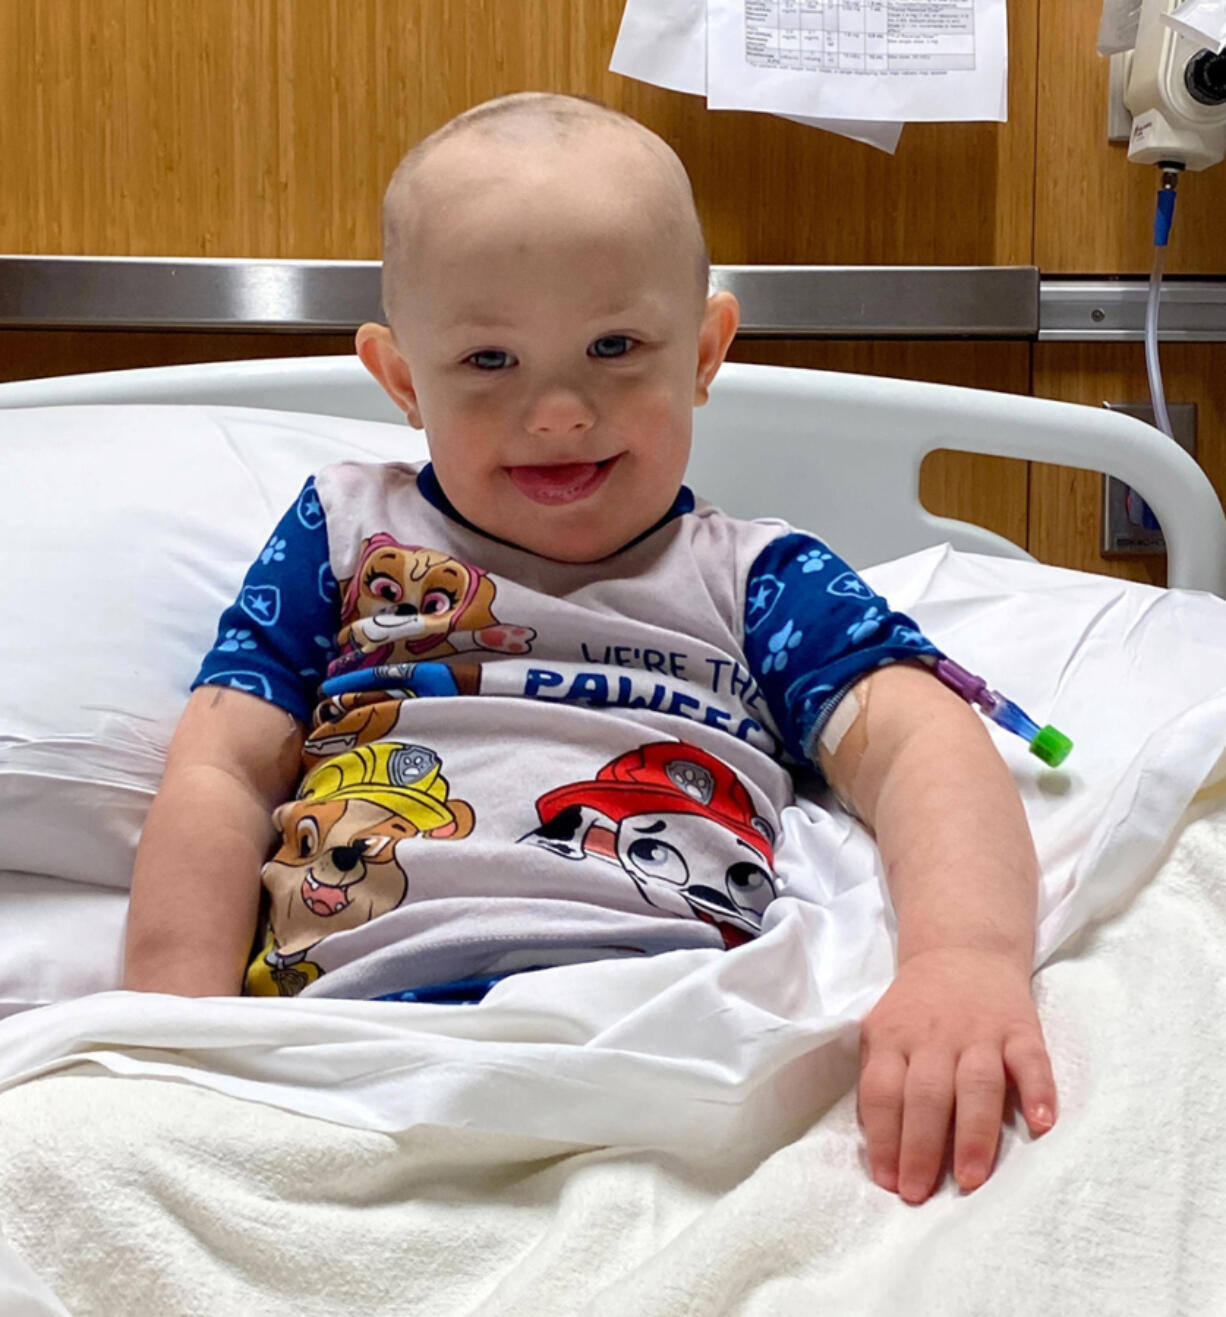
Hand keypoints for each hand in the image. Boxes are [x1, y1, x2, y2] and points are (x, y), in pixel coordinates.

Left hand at [857, 947, 1056, 1203]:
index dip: (883, 1138)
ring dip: (973, 1134)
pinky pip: (1031, 1060)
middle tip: (919, 1194)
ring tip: (971, 1179)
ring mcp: (980, 1032)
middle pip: (926, 1095)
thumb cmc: (917, 1008)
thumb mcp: (884, 1030)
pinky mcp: (1020, 1028)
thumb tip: (880, 1147)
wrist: (962, 948)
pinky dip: (1038, 1091)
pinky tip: (1041, 1125)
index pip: (883, 1092)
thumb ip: (879, 1077)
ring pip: (976, 1084)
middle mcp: (935, 1036)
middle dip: (921, 1147)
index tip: (886, 1181)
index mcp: (894, 1037)